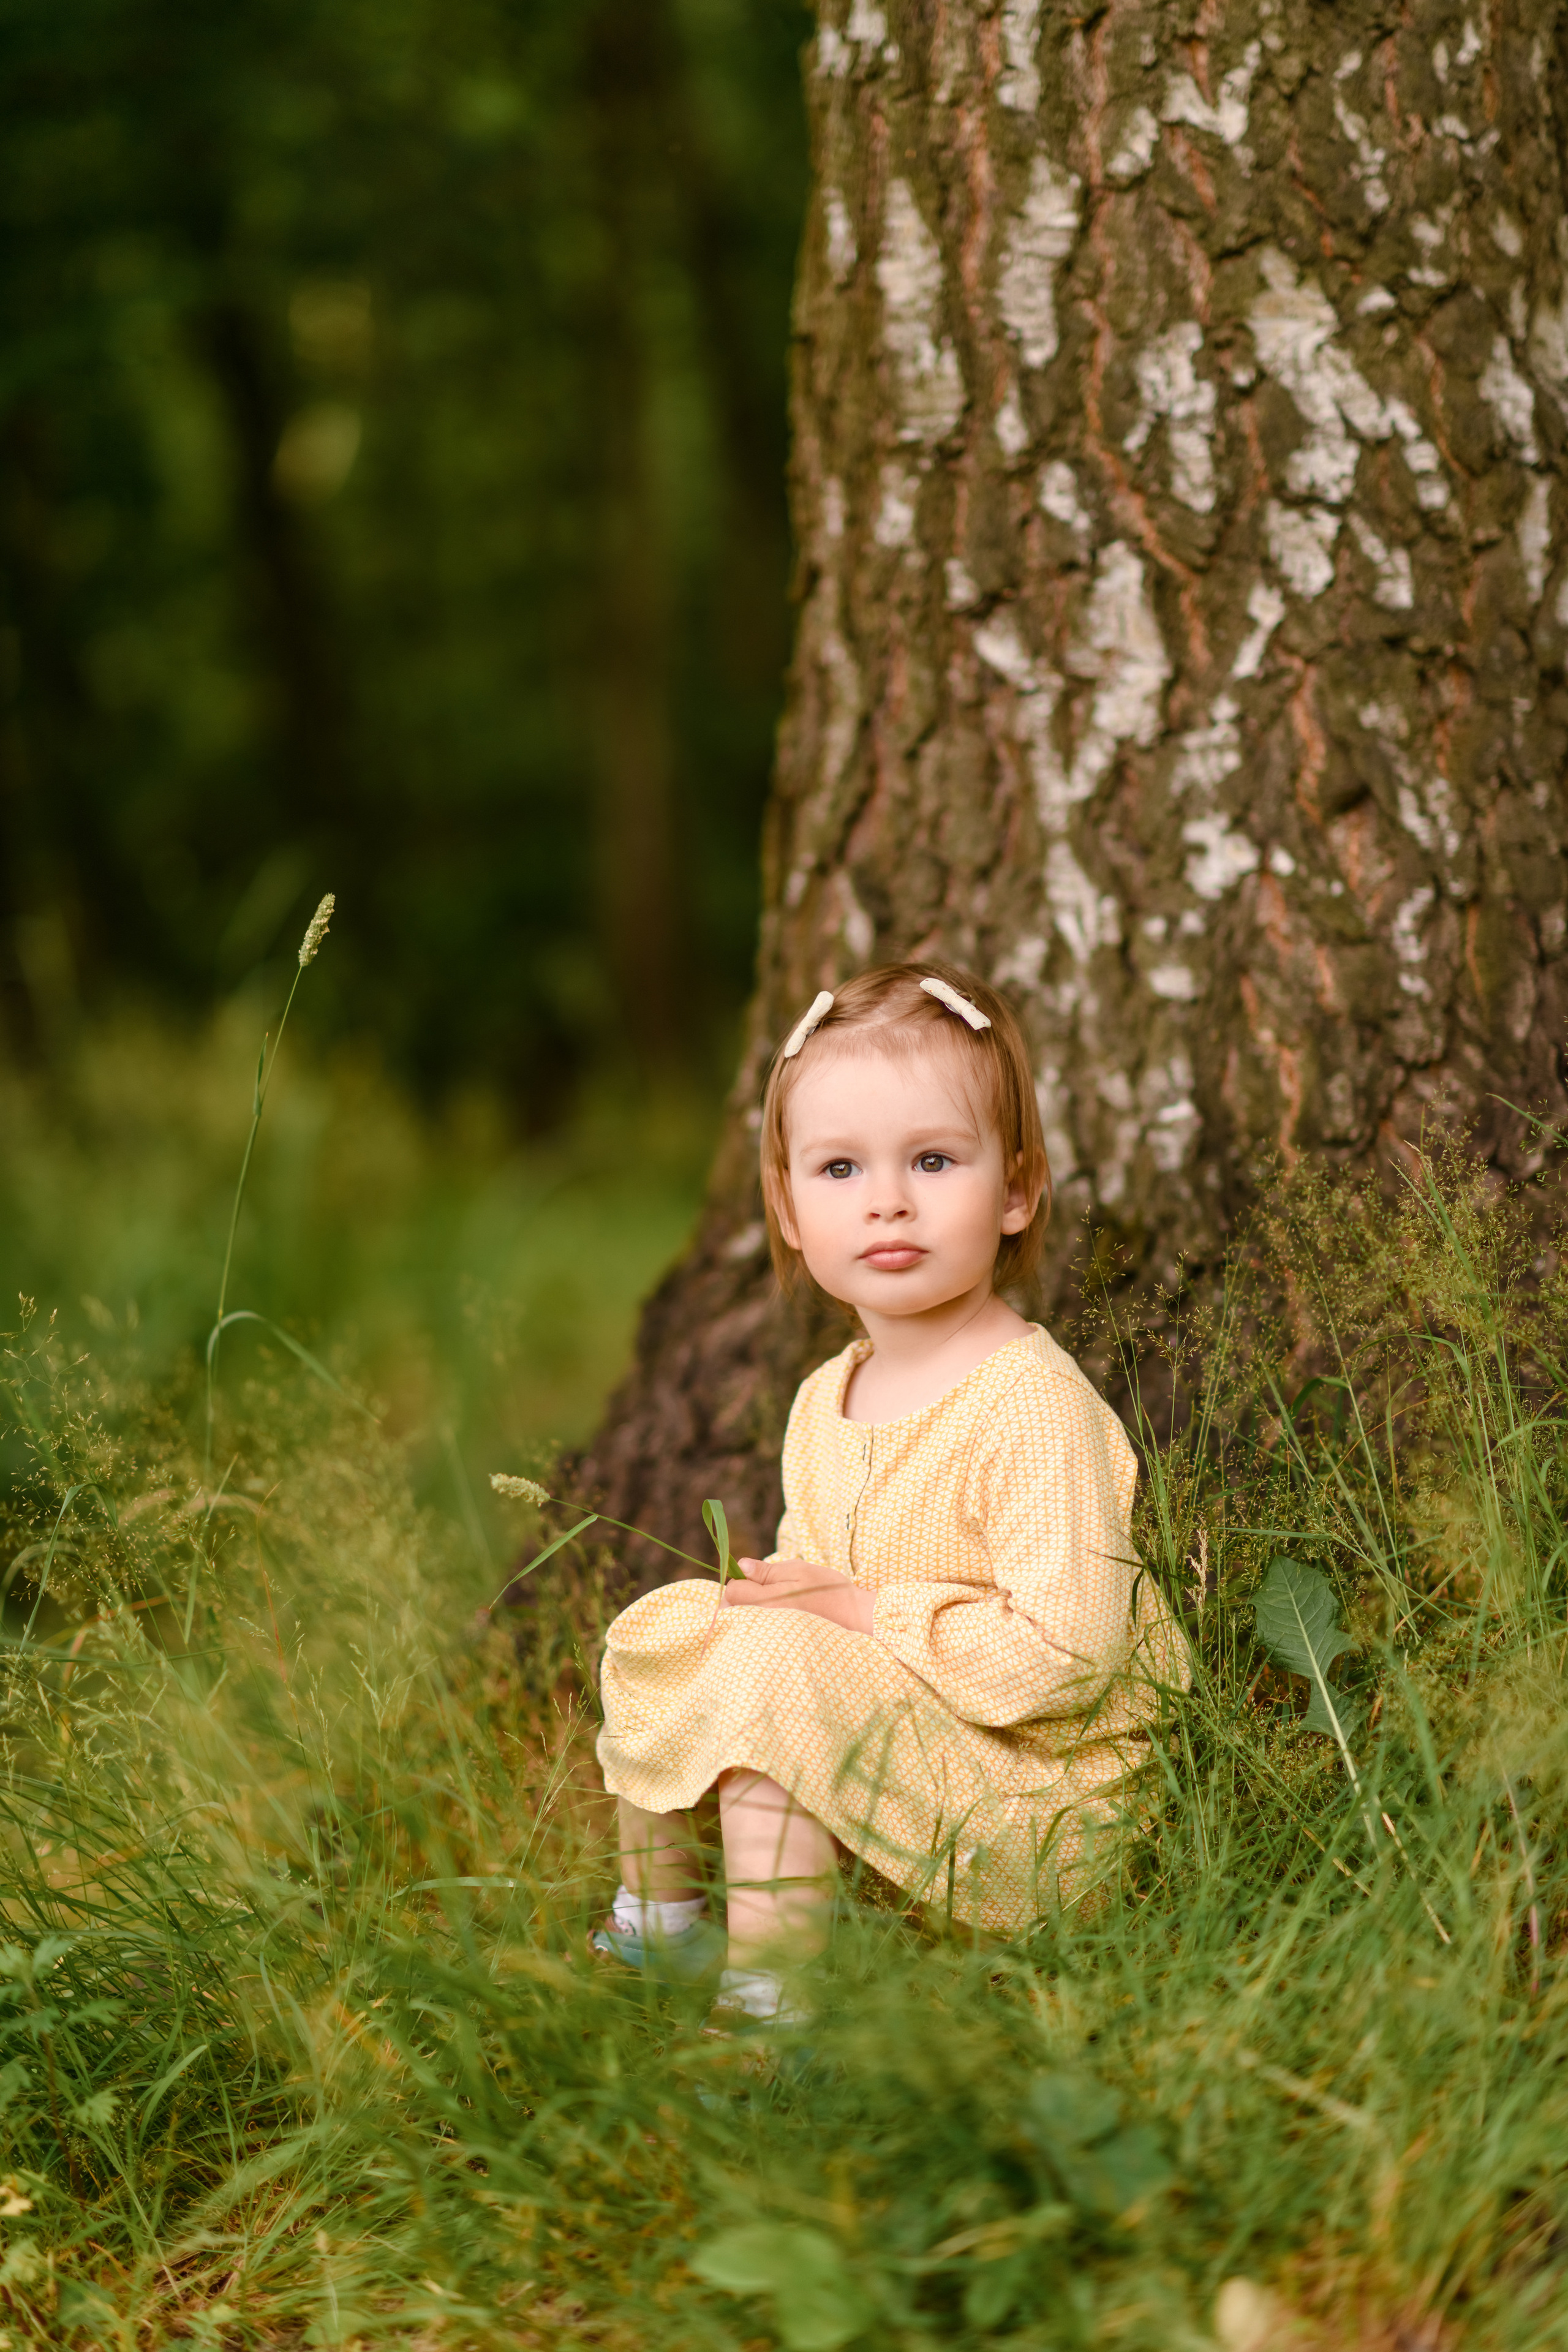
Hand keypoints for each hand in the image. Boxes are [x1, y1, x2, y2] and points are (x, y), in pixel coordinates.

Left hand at [721, 1556, 874, 1634]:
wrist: (854, 1618)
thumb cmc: (829, 1590)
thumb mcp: (799, 1570)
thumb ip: (767, 1570)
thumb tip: (741, 1567)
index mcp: (768, 1602)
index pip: (732, 1592)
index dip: (739, 1580)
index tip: (754, 1577)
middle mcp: (764, 1623)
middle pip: (730, 1610)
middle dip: (738, 1598)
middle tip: (762, 1590)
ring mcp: (769, 1637)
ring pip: (740, 1623)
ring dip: (746, 1611)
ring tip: (769, 1604)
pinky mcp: (775, 1645)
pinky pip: (753, 1635)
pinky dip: (755, 1625)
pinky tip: (772, 1619)